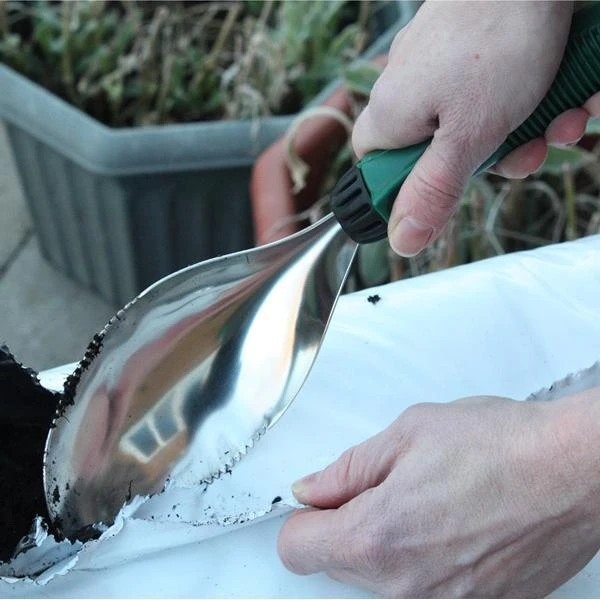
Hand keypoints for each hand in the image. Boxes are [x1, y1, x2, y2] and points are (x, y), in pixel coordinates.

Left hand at [278, 391, 599, 596]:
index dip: (304, 518)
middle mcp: (405, 587)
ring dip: (388, 544)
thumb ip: (347, 470)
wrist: (574, 471)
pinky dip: (426, 560)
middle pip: (338, 566)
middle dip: (348, 527)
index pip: (296, 549)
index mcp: (377, 537)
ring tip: (429, 501)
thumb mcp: (406, 434)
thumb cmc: (500, 446)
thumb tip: (310, 490)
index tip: (321, 501)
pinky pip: (424, 589)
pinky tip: (454, 524)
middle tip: (387, 486)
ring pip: (380, 580)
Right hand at [352, 1, 599, 256]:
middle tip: (524, 152)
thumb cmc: (497, 37)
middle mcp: (410, 90)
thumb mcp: (467, 135)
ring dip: (529, 131)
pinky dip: (537, 100)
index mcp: (391, 114)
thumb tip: (400, 242)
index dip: (411, 187)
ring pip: (479, 125)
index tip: (448, 188)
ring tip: (562, 118)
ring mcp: (444, 68)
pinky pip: (499, 94)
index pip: (379, 169)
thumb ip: (432, 192)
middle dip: (494, 160)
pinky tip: (569, 96)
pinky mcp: (476, 50)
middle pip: (441, 153)